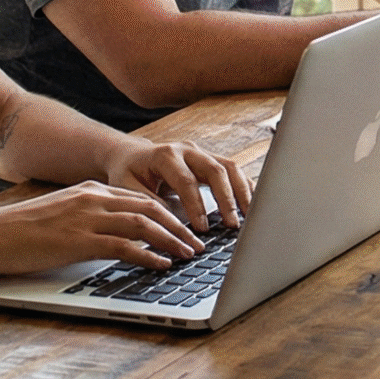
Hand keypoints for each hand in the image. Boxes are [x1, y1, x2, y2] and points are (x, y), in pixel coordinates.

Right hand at [0, 181, 207, 274]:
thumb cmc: (20, 231)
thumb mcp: (62, 217)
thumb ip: (89, 221)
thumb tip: (115, 237)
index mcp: (91, 191)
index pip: (141, 197)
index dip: (170, 213)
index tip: (187, 228)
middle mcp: (93, 199)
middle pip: (151, 207)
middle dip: (180, 226)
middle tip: (198, 244)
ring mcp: (87, 218)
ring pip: (144, 224)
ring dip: (172, 240)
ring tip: (188, 255)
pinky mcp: (79, 240)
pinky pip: (124, 245)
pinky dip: (148, 255)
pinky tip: (161, 265)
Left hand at [104, 139, 252, 233]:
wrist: (132, 155)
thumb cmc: (128, 173)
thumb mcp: (127, 188)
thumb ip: (148, 202)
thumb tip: (170, 223)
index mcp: (165, 155)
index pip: (186, 181)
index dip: (196, 205)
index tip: (202, 229)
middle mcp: (187, 150)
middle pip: (215, 170)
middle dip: (226, 199)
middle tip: (231, 224)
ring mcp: (202, 153)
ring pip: (230, 167)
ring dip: (241, 192)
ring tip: (249, 216)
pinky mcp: (211, 160)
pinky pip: (234, 171)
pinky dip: (245, 186)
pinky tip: (252, 205)